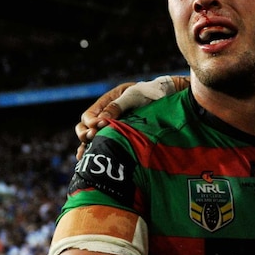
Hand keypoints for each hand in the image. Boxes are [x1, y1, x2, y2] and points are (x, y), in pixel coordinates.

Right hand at [74, 75, 189, 159]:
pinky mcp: (122, 138)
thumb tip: (100, 121)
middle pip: (86, 127)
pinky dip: (97, 152)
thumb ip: (118, 106)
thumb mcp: (134, 96)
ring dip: (87, 146)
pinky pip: (105, 145)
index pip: (90, 115)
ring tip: (84, 155)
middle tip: (92, 138)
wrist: (171, 99)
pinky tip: (88, 160)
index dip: (91, 122)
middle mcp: (108, 115)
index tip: (97, 127)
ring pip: (93, 138)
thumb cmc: (153, 94)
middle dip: (85, 134)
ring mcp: (114, 127)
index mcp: (108, 102)